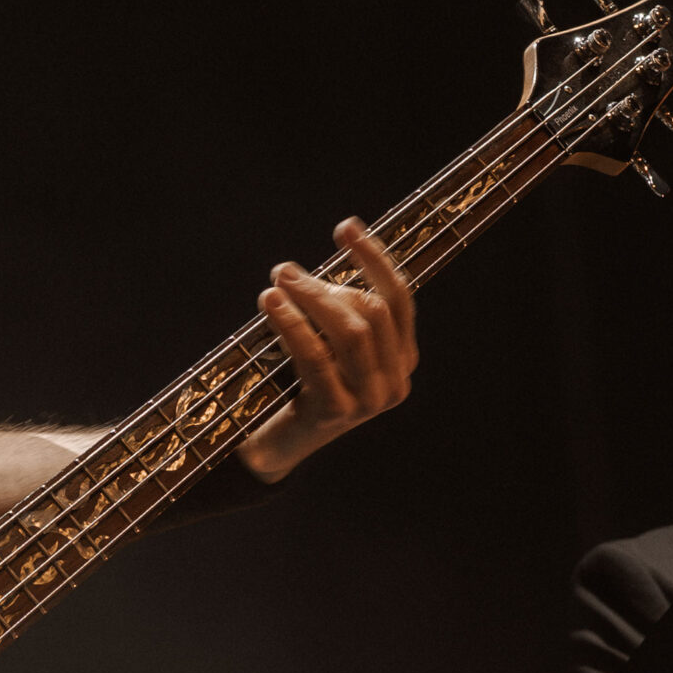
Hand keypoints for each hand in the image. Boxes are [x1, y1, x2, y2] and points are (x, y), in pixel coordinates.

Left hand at [238, 218, 418, 482]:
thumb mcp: (325, 341)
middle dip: (327, 284)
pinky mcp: (337, 412)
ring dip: (311, 298)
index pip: (398, 298)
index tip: (346, 227)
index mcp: (402, 359)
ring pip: (351, 331)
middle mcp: (395, 381)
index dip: (374, 258)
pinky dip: (293, 324)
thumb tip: (308, 270)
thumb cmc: (298, 382)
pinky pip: (317, 357)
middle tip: (284, 269)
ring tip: (277, 280)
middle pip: (373, 312)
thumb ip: (333, 309)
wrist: (274, 445)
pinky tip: (271, 304)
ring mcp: (370, 400)